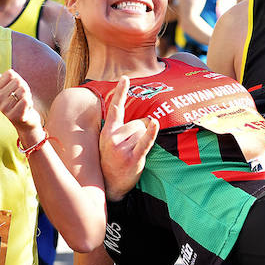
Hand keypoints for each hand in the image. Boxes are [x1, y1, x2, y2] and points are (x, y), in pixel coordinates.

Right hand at [0, 65, 43, 145]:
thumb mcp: (6, 88)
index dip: (18, 80)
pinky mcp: (15, 116)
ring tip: (23, 104)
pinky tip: (26, 109)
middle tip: (21, 98)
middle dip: (24, 89)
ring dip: (28, 96)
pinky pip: (26, 101)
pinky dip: (30, 103)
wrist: (25, 122)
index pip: (10, 74)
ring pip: (23, 91)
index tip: (16, 89)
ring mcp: (5, 109)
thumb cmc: (16, 101)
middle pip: (18, 82)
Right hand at [99, 77, 158, 201]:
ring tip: (133, 155)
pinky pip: (145, 142)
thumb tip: (149, 119)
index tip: (125, 78)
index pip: (115, 108)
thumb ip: (122, 128)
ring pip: (143, 132)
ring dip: (143, 141)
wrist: (109, 186)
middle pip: (138, 123)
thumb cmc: (112, 161)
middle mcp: (113, 138)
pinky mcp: (133, 159)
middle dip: (141, 133)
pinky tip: (156, 124)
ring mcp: (122, 149)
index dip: (121, 92)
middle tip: (131, 149)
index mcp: (108, 132)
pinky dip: (151, 133)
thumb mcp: (110, 143)